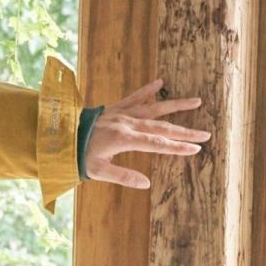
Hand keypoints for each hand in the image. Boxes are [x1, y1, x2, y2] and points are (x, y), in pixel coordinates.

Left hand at [84, 77, 210, 189]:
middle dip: (185, 131)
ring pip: (154, 108)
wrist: (59, 136)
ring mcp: (122, 113)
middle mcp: (127, 123)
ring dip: (175, 105)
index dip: (177, 147)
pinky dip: (147, 89)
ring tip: (196, 101)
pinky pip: (134, 97)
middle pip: (162, 127)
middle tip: (206, 134)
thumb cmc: (77, 156)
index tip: (195, 149)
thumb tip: (146, 184)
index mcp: (124, 139)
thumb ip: (123, 176)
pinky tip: (160, 81)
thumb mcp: (98, 171)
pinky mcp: (115, 108)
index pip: (157, 143)